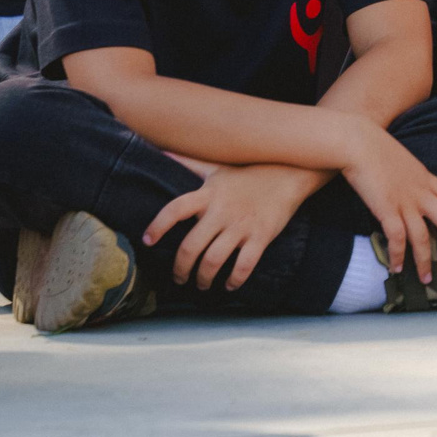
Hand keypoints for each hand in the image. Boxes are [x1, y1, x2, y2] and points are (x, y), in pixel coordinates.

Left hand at [145, 162, 324, 291]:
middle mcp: (222, 211)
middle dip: (181, 268)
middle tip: (179, 278)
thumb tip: (163, 151)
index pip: (175, 210)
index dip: (158, 226)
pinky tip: (230, 285)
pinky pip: (244, 265)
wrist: (288, 174)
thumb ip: (189, 163)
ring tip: (201, 284)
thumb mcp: (217, 167)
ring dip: (203, 278)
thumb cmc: (248, 174)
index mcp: (208, 194)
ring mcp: (242, 225)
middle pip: (191, 247)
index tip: (147, 241)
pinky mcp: (261, 236)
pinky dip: (234, 280)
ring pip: (213, 261)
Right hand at [339, 129, 436, 288]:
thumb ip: (409, 176)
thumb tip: (408, 183)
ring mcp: (405, 202)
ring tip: (427, 280)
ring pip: (422, 237)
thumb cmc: (376, 147)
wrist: (359, 142)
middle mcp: (421, 193)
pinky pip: (396, 238)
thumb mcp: (403, 161)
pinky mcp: (387, 209)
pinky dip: (397, 255)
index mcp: (427, 179)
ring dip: (424, 261)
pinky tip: (396, 268)